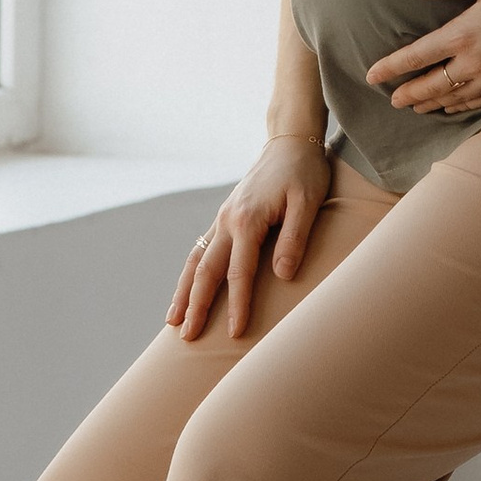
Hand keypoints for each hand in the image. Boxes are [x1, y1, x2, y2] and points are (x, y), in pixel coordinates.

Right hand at [170, 136, 334, 343]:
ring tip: (173, 321)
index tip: (235, 333)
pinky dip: (191, 272)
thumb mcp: (308, 203)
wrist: (289, 142)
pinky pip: (201, 249)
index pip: (239, 273)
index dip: (238, 305)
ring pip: (196, 260)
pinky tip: (187, 289)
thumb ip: (294, 239)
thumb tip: (282, 276)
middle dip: (196, 305)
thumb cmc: (304, 172)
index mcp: (246, 220)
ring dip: (184, 291)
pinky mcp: (225, 217)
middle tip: (187, 337)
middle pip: (206, 271)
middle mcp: (227, 221)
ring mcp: (222, 218)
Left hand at [366, 0, 480, 120]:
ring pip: (455, 98)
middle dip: (409, 94)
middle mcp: (475, 62)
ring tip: (418, 108)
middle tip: (393, 101)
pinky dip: (462, 106)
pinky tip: (455, 107)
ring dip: (432, 104)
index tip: (372, 77)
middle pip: (432, 85)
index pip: (416, 57)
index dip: (391, 68)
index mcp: (463, 35)